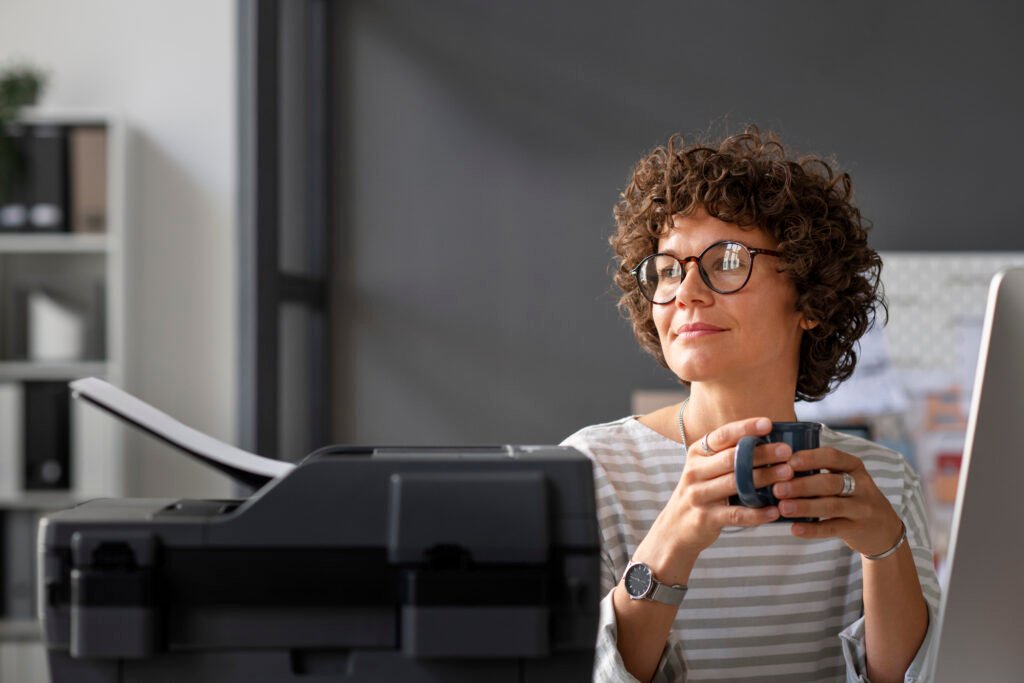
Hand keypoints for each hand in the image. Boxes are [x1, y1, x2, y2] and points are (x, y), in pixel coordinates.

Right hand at [636, 417, 795, 577]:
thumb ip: (727, 456)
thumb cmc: (700, 493)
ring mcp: (698, 495)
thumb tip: (767, 441)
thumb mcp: (704, 469)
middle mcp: (694, 472)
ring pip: (735, 484)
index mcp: (696, 454)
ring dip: (764, 478)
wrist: (675, 528)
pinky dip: (757, 513)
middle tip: (786, 451)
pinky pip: (736, 514)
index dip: (744, 428)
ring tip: (787, 475)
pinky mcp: (705, 518)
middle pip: (731, 459)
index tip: (767, 424)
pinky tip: (775, 511)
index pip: (721, 436)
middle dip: (761, 453)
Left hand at [772, 447, 903, 555]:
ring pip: (832, 506)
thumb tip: (778, 466)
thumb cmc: (852, 497)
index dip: (809, 458)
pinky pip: (833, 528)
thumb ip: (820, 471)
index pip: (832, 457)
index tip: (787, 462)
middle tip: (777, 488)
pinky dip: (813, 529)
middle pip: (830, 482)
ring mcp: (861, 508)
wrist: (884, 530)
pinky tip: (795, 529)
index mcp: (853, 466)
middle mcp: (860, 485)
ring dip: (805, 506)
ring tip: (783, 507)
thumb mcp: (845, 478)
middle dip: (802, 485)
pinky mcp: (857, 529)